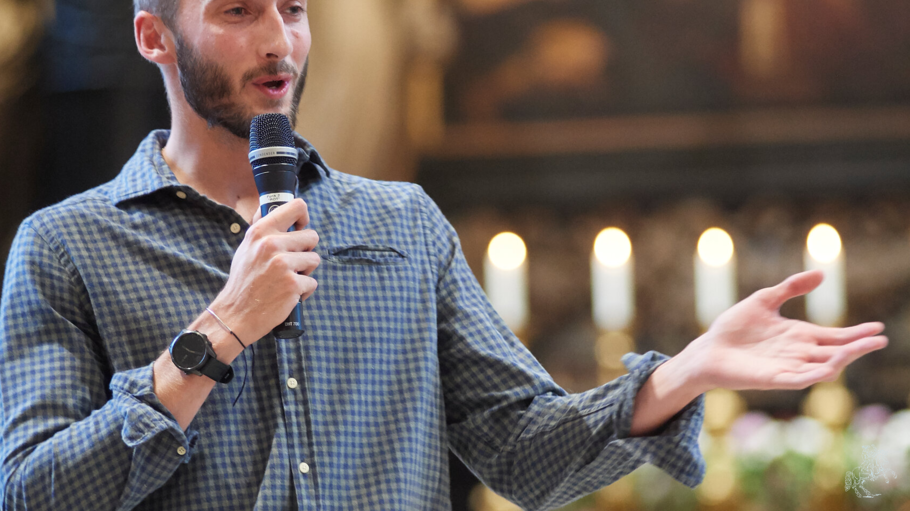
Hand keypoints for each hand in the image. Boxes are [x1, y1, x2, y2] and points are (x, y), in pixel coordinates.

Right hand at [209, 198, 319, 343]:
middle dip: (306, 250)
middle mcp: (271, 244)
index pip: (297, 207)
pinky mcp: (293, 284)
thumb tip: (278, 209)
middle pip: (312, 236)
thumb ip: (264, 229)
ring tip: (287, 279)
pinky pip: (312, 282)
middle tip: (291, 263)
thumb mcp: (246, 247)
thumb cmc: (244, 281)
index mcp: (261, 231)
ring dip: (306, 271)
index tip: (301, 228)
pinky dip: (304, 291)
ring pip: (315, 259)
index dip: (304, 218)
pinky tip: (288, 295)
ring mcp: (283, 264)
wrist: (236, 314)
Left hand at [679, 270, 886, 393]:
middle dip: (858, 346)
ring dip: (842, 359)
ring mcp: (787, 367)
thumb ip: (791, 288)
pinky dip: (815, 374)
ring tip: (860, 348)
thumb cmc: (734, 327)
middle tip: (880, 339)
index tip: (878, 327)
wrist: (708, 349)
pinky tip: (830, 368)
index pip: (835, 336)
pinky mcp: (773, 379)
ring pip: (823, 366)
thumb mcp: (764, 300)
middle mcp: (798, 353)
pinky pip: (799, 379)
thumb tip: (822, 274)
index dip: (856, 333)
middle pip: (836, 352)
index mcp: (799, 335)